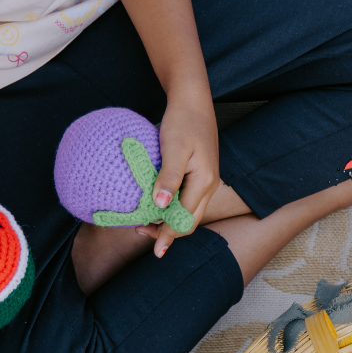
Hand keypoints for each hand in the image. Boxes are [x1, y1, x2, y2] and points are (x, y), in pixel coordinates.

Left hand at [136, 90, 218, 257]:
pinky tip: (155, 204)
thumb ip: (168, 177)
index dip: (169, 235)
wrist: (193, 101)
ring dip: (169, 221)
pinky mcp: (198, 175)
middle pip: (190, 221)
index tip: (156, 251)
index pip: (186, 219)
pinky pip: (186, 199)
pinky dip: (171, 207)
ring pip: (188, 212)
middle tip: (142, 235)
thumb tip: (159, 205)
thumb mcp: (174, 148)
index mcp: (204, 182)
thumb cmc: (183, 121)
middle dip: (169, 233)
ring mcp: (205, 181)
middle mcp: (208, 186)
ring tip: (144, 223)